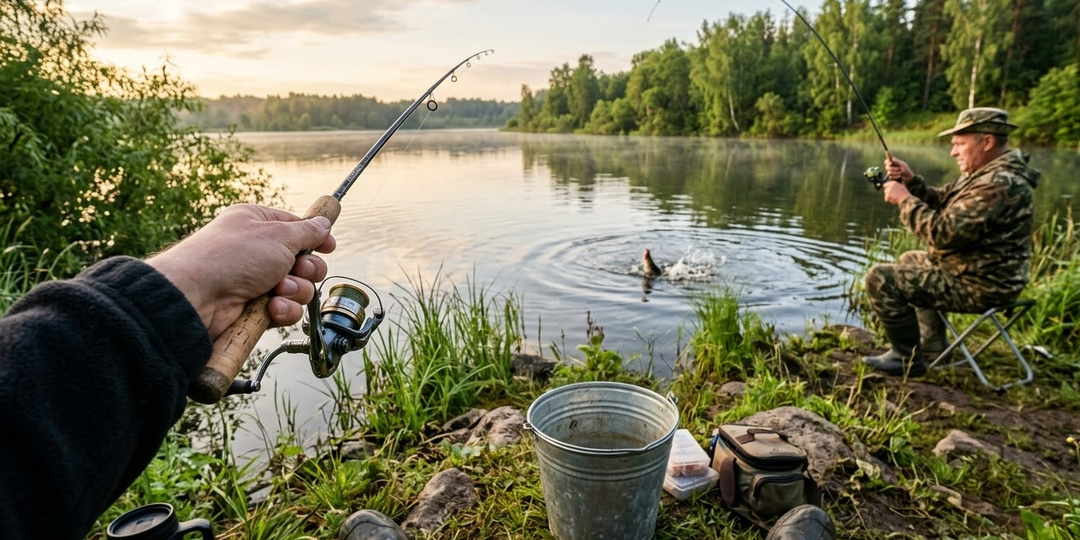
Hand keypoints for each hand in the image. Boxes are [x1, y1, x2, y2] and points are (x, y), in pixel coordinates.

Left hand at [147, 204, 335, 338]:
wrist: (197, 296)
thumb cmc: (232, 256)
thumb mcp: (278, 235)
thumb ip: (308, 231)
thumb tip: (324, 222)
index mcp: (258, 224)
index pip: (297, 228)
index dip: (316, 238)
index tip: (329, 245)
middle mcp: (257, 251)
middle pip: (303, 261)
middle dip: (306, 270)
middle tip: (297, 269)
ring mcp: (255, 280)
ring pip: (297, 288)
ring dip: (294, 291)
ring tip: (277, 290)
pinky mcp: (254, 307)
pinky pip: (285, 309)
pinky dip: (283, 310)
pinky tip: (271, 308)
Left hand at [882, 180, 911, 204]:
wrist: (906, 199)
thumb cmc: (905, 194)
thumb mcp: (901, 187)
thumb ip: (895, 186)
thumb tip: (891, 186)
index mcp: (894, 183)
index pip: (885, 184)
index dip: (887, 188)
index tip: (888, 190)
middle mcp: (890, 186)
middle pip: (885, 190)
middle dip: (888, 193)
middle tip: (893, 195)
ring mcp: (888, 191)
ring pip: (886, 194)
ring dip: (889, 196)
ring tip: (895, 197)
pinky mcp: (887, 196)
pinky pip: (886, 199)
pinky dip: (889, 200)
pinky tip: (894, 200)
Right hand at [885, 156, 913, 183]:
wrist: (908, 178)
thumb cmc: (906, 170)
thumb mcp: (902, 164)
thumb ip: (897, 161)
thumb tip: (892, 158)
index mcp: (893, 163)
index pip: (886, 161)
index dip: (887, 162)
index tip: (891, 163)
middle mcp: (891, 167)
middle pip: (887, 167)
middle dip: (893, 168)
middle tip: (898, 169)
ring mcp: (890, 173)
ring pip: (889, 173)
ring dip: (896, 173)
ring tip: (900, 173)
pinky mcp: (891, 177)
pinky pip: (890, 177)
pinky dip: (896, 177)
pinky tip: (899, 176)